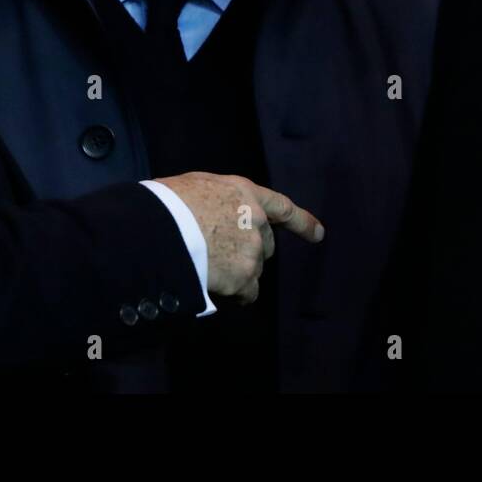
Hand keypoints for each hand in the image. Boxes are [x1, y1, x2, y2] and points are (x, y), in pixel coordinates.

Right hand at [152, 172, 323, 304]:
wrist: (161, 229)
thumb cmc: (170, 202)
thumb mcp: (198, 187)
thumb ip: (218, 201)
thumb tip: (212, 215)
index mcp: (246, 194)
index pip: (283, 208)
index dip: (303, 222)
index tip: (319, 234)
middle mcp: (257, 221)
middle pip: (266, 246)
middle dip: (252, 253)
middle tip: (223, 257)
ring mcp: (252, 250)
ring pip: (254, 270)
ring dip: (238, 274)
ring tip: (208, 270)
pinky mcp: (243, 277)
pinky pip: (247, 293)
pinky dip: (236, 294)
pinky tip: (216, 288)